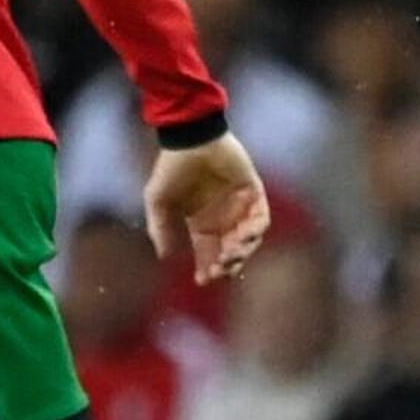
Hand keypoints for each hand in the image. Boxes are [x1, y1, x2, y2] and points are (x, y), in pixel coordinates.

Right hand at [143, 134, 271, 285]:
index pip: (208, 254)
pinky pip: (262, 218)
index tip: (201, 280)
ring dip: (242, 251)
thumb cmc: (171, 168)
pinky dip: (256, 230)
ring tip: (229, 254)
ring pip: (248, 240)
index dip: (206, 269)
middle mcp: (222, 218)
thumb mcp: (158, 201)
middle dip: (227, 266)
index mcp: (202, 223)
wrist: (190, 139)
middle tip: (219, 270)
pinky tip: (244, 236)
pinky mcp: (253, 192)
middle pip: (231, 252)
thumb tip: (165, 257)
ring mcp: (239, 206)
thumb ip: (160, 229)